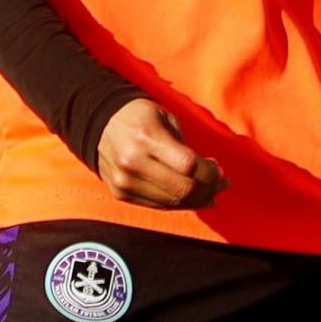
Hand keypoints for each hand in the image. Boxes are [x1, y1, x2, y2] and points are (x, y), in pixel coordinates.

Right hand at [96, 99, 230, 209]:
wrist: (99, 123)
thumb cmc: (139, 116)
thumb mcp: (166, 119)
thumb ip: (186, 147)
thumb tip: (212, 174)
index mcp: (146, 137)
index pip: (189, 165)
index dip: (211, 172)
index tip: (219, 169)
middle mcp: (133, 162)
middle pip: (182, 189)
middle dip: (209, 189)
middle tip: (222, 184)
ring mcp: (124, 181)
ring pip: (172, 202)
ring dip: (197, 200)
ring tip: (211, 193)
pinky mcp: (120, 193)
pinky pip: (158, 205)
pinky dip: (179, 204)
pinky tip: (192, 197)